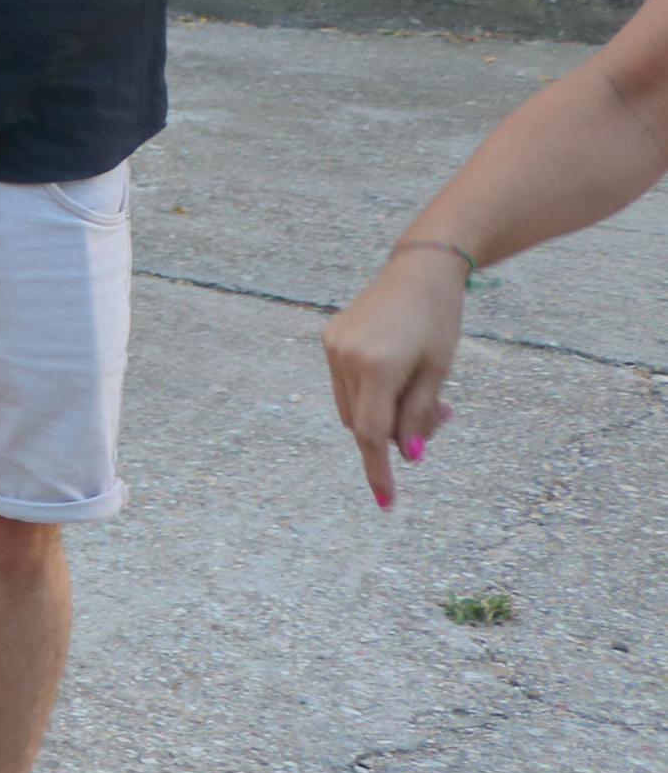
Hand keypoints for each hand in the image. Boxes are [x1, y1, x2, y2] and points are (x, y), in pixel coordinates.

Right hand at [322, 248, 467, 506]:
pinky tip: (400, 375)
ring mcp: (332, 346)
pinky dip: (370, 393)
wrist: (419, 269)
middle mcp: (345, 357)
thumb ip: (419, 415)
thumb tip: (408, 454)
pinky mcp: (330, 338)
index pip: (372, 434)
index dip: (379, 471)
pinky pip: (345, 384)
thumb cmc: (439, 319)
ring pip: (351, 406)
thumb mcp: (438, 371)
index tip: (386, 502)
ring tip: (427, 394)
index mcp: (376, 366)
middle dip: (394, 434)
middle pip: (361, 423)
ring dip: (382, 414)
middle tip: (442, 417)